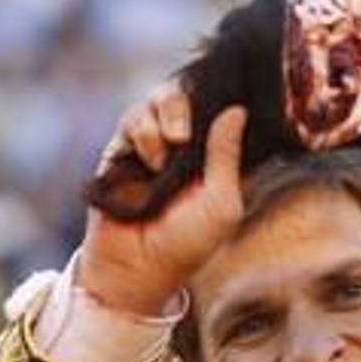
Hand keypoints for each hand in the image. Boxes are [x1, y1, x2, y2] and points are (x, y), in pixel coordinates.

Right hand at [78, 88, 247, 316]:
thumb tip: (237, 110)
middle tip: (183, 136)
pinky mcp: (123, 149)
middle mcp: (185, 148)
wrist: (135, 266)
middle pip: (188, 96)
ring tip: (164, 159)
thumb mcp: (221, 204)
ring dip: (164, 121)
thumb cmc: (185, 246)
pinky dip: (143, 134)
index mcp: (215, 160)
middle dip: (185, 105)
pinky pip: (134, 117)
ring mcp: (154, 146)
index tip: (224, 97)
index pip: (221, 111)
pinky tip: (149, 163)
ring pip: (159, 101)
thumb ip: (227, 156)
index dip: (221, 99)